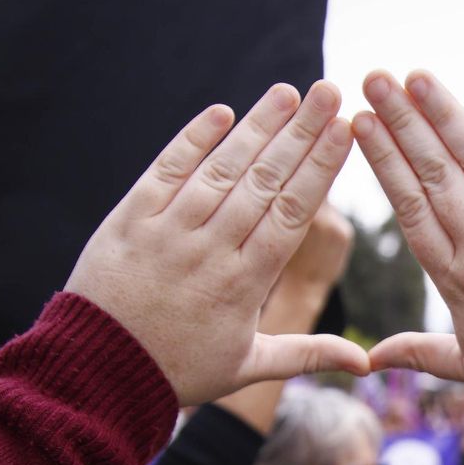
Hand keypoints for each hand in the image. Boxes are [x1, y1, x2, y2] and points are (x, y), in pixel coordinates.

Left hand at [64, 81, 370, 404]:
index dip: (320, 168)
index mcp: (244, 283)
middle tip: (328, 91)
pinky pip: (166, 171)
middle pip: (264, 182)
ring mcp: (167, 231)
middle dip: (300, 133)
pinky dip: (192, 140)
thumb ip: (310, 355)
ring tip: (287, 92)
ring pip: (220, 169)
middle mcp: (208, 250)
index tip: (345, 131)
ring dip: (256, 127)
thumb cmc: (180, 370)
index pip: (291, 214)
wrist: (96, 373)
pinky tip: (221, 113)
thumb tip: (367, 363)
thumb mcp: (249, 367)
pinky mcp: (129, 219)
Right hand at [351, 71, 463, 410]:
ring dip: (445, 115)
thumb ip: (420, 353)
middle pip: (434, 176)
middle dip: (401, 123)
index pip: (409, 209)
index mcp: (456, 281)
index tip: (358, 124)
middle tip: (374, 78)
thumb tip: (370, 361)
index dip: (383, 162)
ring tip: (416, 77)